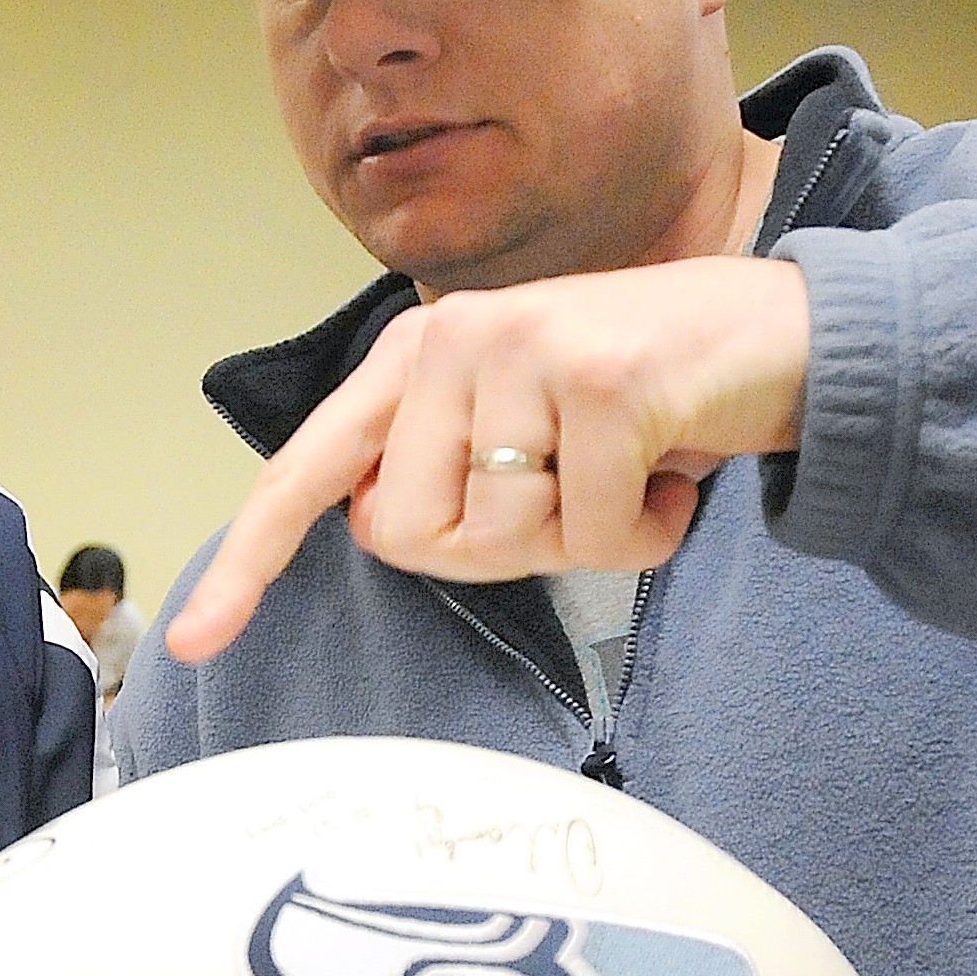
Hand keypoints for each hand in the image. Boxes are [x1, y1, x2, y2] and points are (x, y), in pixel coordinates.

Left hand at [163, 258, 811, 664]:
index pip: (311, 471)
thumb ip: (442, 473)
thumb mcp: (523, 426)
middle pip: (411, 538)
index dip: (251, 560)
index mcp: (416, 358)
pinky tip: (675, 470)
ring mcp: (526, 352)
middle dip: (500, 549)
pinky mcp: (605, 383)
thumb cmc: (645, 396)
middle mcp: (454, 338)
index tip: (194, 642)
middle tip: (574, 491)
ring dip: (586, 538)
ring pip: (505, 541)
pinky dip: (648, 534)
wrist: (782, 333)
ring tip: (630, 469)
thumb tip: (375, 529)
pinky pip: (598, 537)